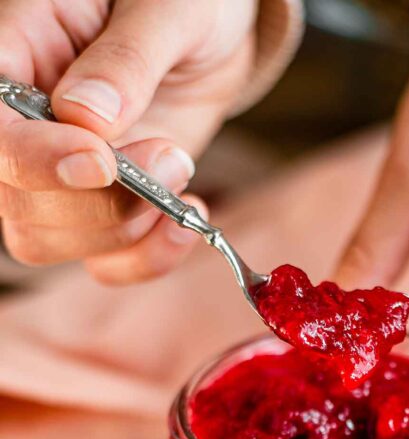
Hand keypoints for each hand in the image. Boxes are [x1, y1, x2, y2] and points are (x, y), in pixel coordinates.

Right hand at [0, 0, 254, 282]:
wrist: (212, 33)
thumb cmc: (180, 1)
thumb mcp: (166, 9)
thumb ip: (125, 59)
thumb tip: (85, 117)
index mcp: (15, 53)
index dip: (32, 160)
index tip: (100, 162)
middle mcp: (25, 125)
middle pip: (17, 203)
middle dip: (100, 202)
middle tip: (170, 156)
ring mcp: (59, 175)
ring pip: (50, 241)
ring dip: (125, 228)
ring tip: (181, 169)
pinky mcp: (102, 210)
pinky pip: (104, 264)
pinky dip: (149, 258)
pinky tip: (188, 218)